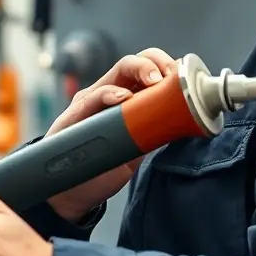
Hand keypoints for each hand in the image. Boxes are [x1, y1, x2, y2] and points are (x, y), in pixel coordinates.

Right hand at [46, 48, 176, 222]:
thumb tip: (183, 125)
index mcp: (126, 97)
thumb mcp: (136, 149)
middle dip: (155, 63)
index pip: (146, 68)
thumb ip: (153, 133)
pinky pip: (92, 98)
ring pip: (116, 72)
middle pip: (133, 63)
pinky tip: (123, 98)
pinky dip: (109, 94)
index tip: (183, 79)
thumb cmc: (102, 168)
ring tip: (154, 81)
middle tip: (169, 77)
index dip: (166, 67)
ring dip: (139, 69)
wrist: (72, 192)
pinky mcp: (76, 114)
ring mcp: (92, 101)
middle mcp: (109, 93)